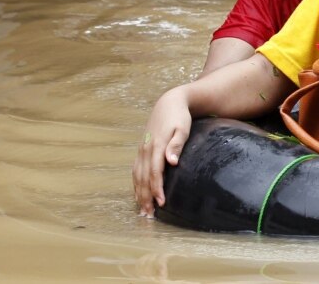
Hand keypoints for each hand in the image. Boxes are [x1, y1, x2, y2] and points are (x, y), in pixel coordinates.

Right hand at [132, 87, 192, 216]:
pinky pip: (136, 170)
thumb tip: (172, 162)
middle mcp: (145, 149)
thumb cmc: (179, 117)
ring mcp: (141, 149)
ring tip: (143, 210)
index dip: (157, 188)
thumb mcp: (182, 128)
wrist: (169, 103)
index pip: (155, 172)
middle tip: (149, 215)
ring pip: (137, 176)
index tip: (161, 203)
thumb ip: (177, 145)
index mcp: (156, 145)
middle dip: (145, 197)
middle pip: (143, 178)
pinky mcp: (141, 149)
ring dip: (139, 194)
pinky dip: (136, 184)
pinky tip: (138, 195)